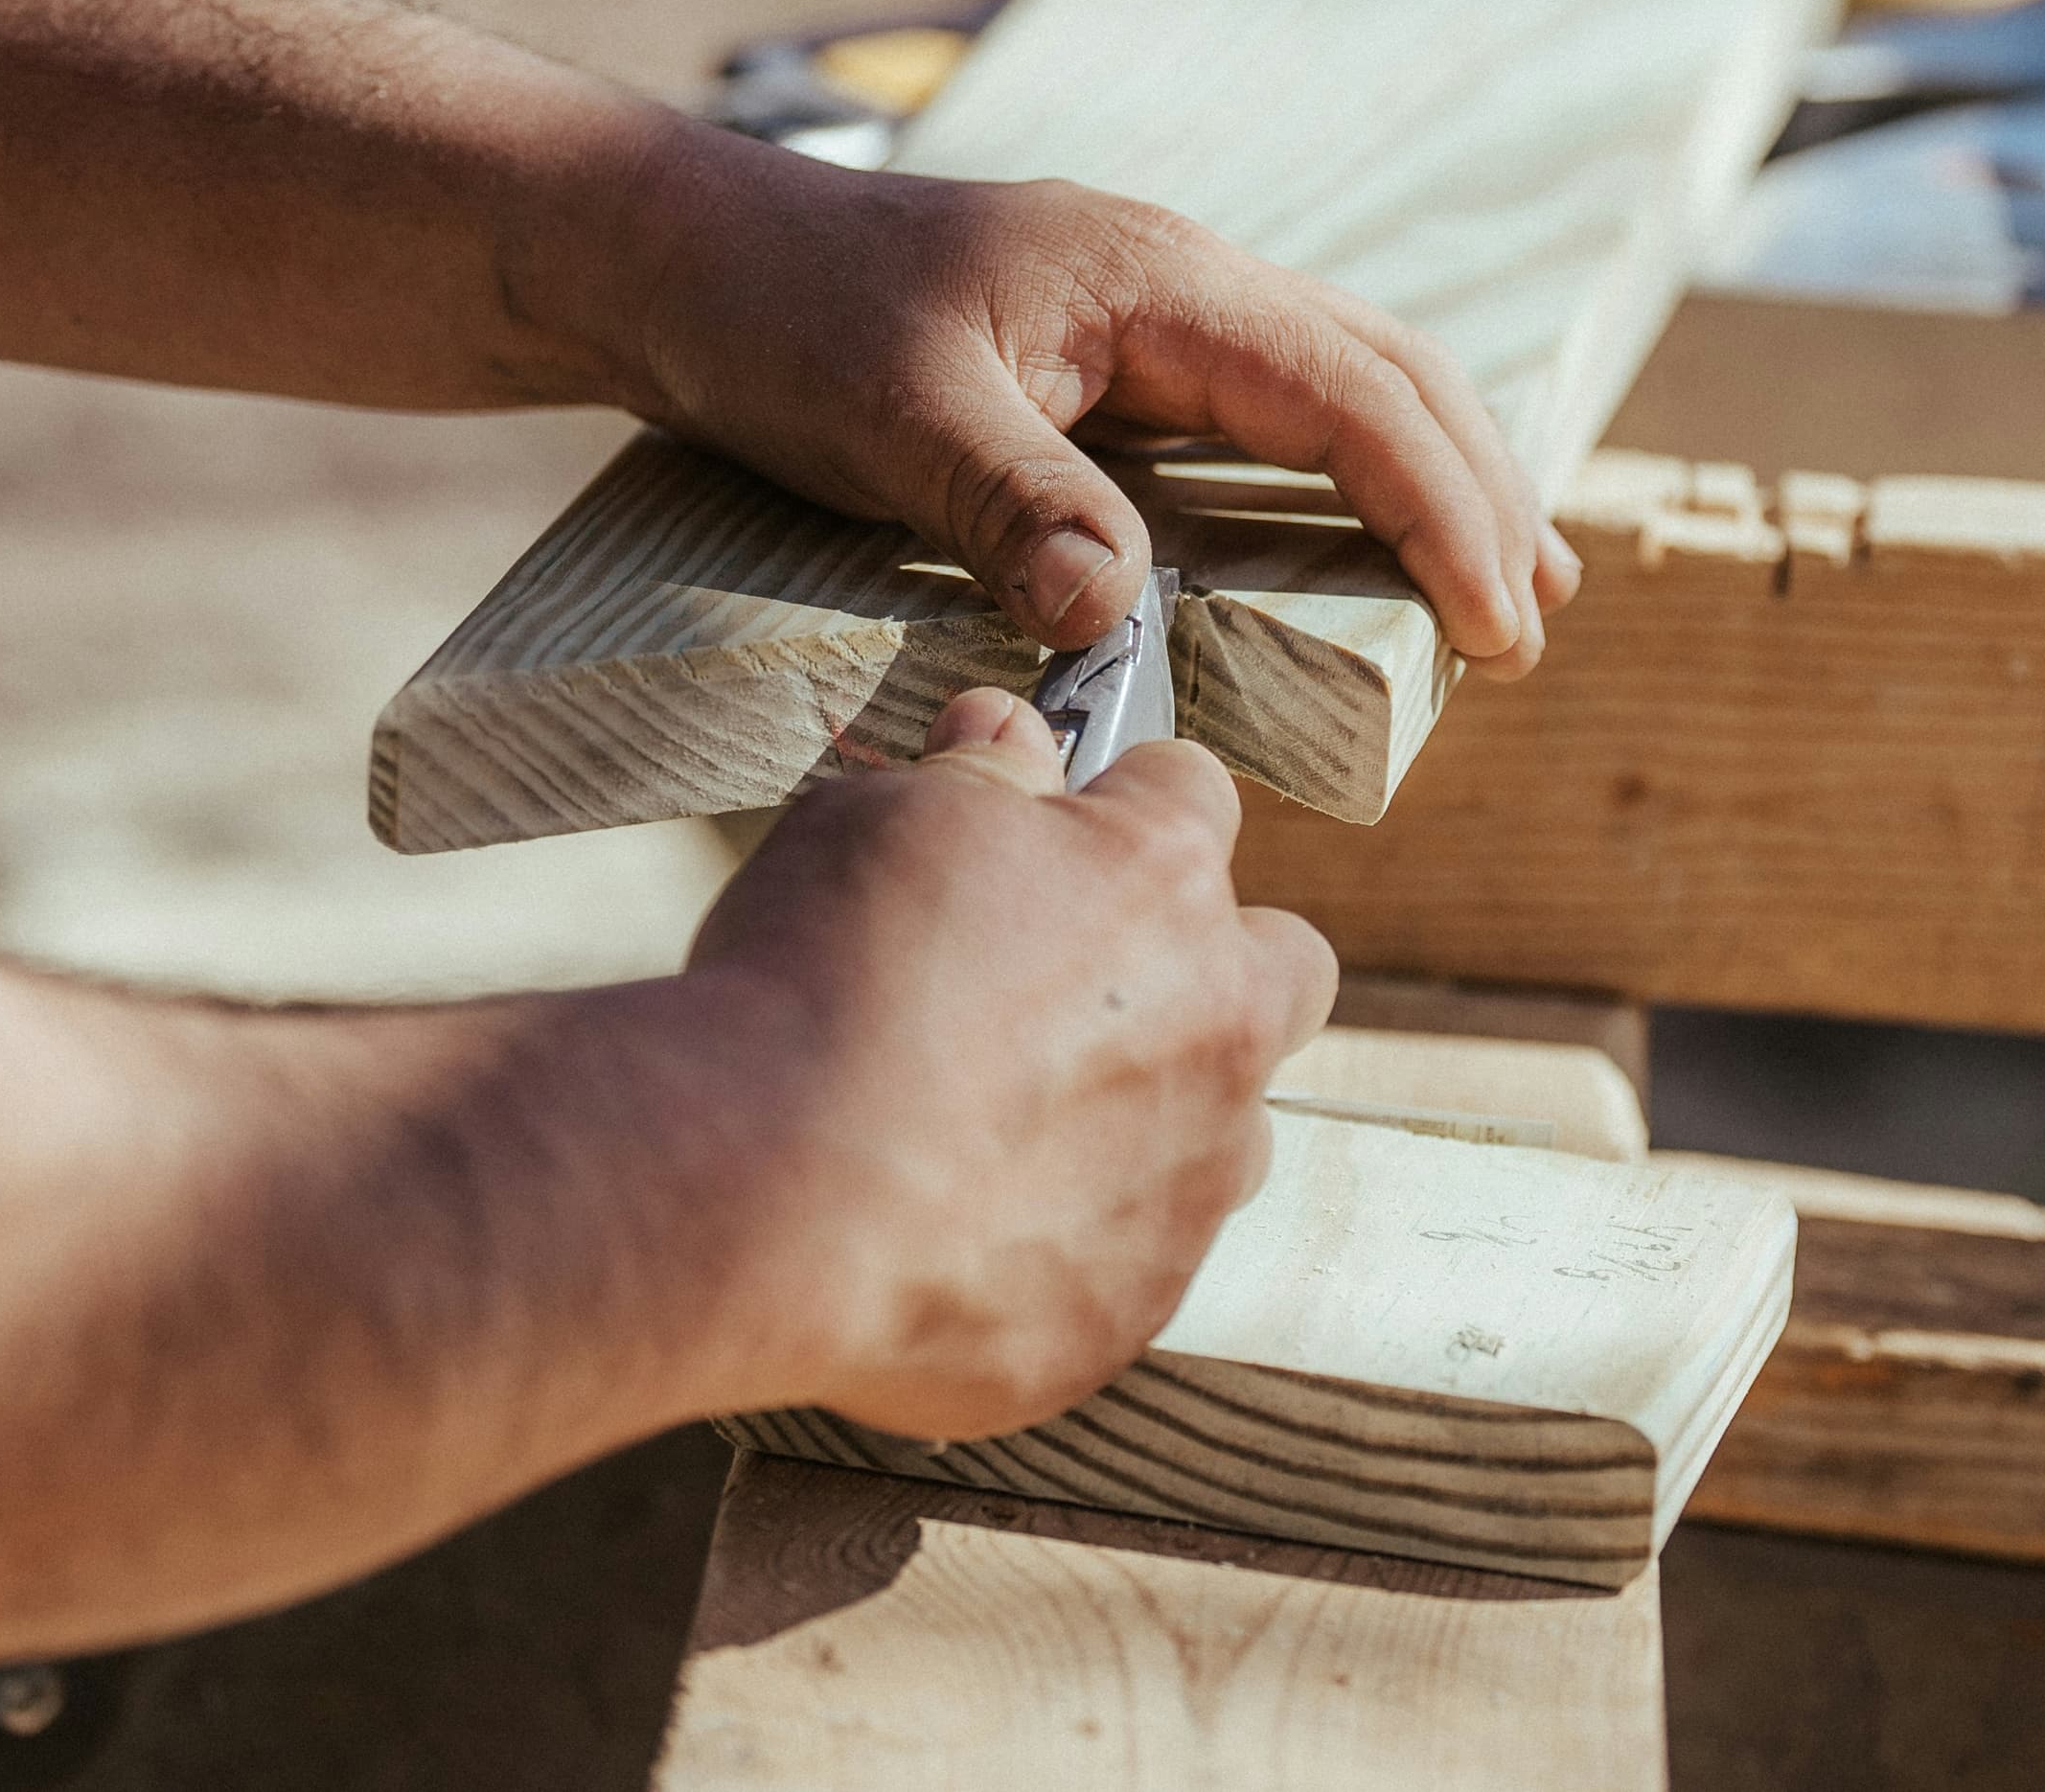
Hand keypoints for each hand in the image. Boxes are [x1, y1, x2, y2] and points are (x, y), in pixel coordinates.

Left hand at [611, 130, 1582, 673]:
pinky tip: (1366, 538)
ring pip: (1347, 379)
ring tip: (1510, 588)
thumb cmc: (779, 320)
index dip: (1442, 511)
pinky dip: (1351, 471)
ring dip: (1437, 477)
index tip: (1498, 626)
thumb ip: (1009, 505)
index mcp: (1157, 279)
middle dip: (1481, 494)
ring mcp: (1153, 311)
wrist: (684, 256)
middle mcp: (1180, 280)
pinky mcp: (1115, 354)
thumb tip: (1116, 618)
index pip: (1353, 394)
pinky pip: (1275, 406)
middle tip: (1533, 630)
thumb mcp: (886, 419)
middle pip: (1390, 372)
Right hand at [682, 687, 1336, 1440]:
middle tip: (1074, 986)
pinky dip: (1059, 1249)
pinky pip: (1123, 1267)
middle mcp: (1216, 1030)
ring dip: (1147, 1122)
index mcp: (1163, 881)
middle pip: (1282, 970)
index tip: (1059, 827)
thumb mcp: (878, 820)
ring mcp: (1187, 1186)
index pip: (1193, 794)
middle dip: (1209, 964)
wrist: (762, 1194)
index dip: (1120, 803)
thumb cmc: (816, 981)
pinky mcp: (1126, 1313)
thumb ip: (975, 776)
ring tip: (999, 1131)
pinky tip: (946, 1235)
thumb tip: (1007, 731)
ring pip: (1223, 1136)